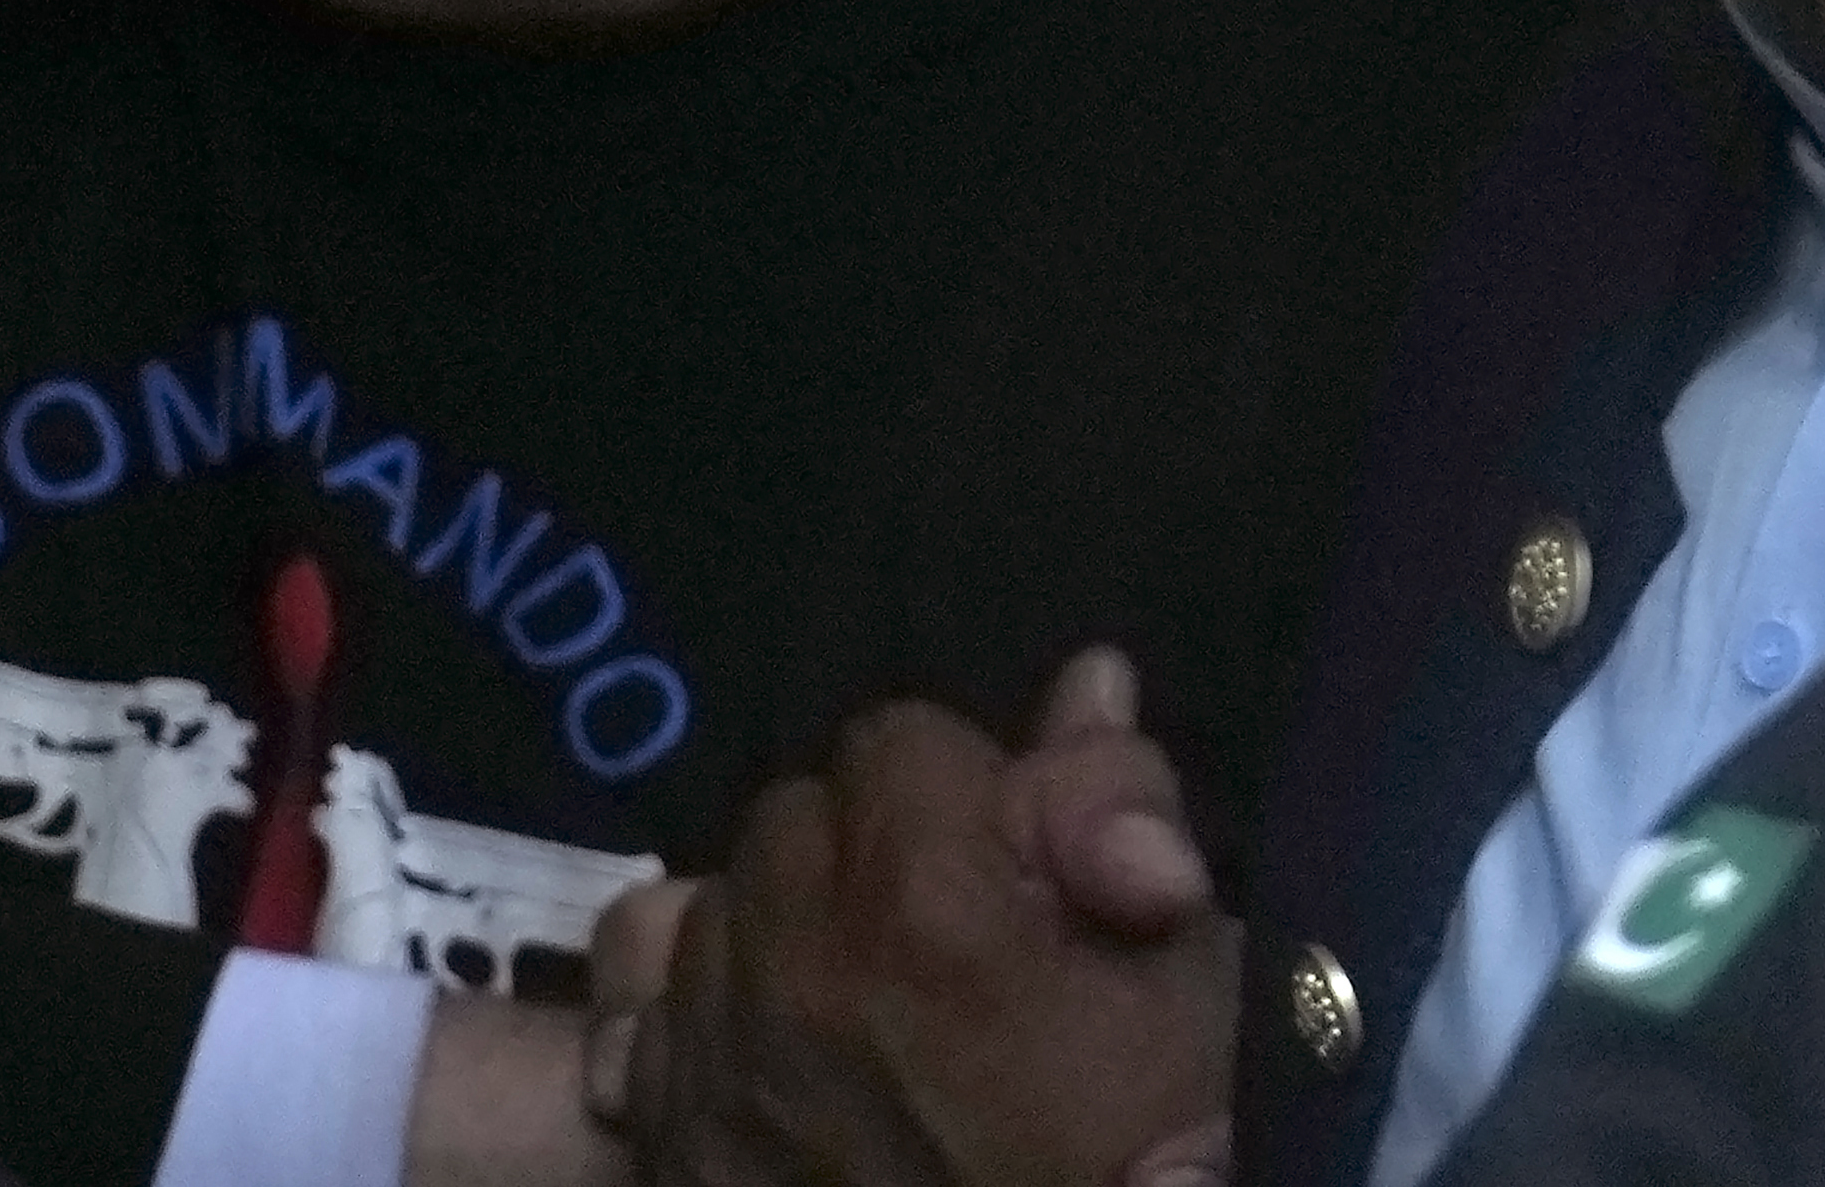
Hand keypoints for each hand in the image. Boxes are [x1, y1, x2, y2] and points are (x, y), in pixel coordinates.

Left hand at [607, 650, 1238, 1186]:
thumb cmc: (1155, 1147)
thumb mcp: (1199, 975)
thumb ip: (1119, 813)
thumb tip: (1084, 683)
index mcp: (921, 902)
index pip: (901, 739)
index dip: (980, 793)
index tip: (1026, 875)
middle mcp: (784, 969)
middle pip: (794, 815)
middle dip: (875, 853)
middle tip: (954, 943)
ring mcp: (707, 1069)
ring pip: (704, 908)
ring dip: (778, 931)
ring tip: (862, 1005)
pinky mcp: (664, 1149)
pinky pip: (626, 1019)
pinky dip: (679, 1018)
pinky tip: (754, 1053)